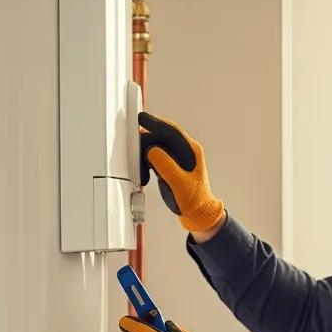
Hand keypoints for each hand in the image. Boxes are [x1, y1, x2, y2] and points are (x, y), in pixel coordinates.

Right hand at [139, 112, 225, 233]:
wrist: (197, 213)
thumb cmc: (193, 200)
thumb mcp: (179, 183)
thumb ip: (165, 166)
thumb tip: (152, 150)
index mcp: (191, 151)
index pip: (171, 131)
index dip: (156, 123)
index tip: (141, 118)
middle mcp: (183, 152)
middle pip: (160, 138)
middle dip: (146, 144)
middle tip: (134, 150)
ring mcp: (175, 159)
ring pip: (155, 149)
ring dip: (144, 158)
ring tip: (141, 173)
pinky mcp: (168, 167)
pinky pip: (153, 159)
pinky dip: (145, 166)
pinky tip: (144, 177)